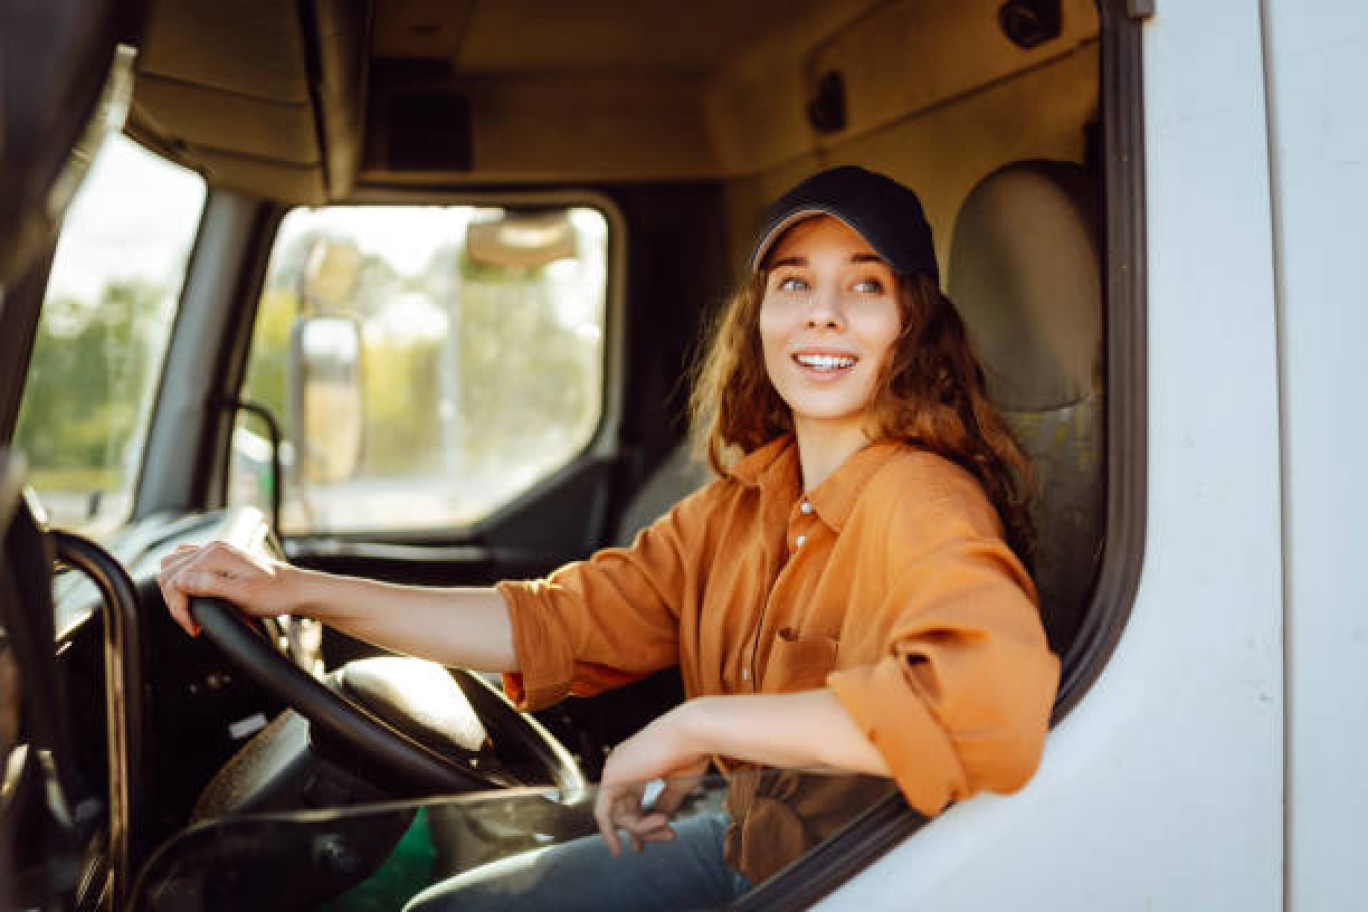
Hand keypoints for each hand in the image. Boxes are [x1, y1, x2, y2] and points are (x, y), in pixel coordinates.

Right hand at [156, 541, 293, 636]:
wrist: (293, 588)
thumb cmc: (274, 593)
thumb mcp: (243, 595)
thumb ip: (210, 587)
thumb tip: (180, 582)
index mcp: (215, 555)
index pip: (175, 580)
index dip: (179, 608)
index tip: (193, 626)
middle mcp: (212, 548)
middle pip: (169, 572)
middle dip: (175, 601)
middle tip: (192, 623)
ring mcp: (214, 551)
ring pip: (172, 566)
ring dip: (174, 590)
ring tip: (191, 612)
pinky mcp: (218, 557)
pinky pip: (185, 562)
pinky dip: (182, 579)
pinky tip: (192, 595)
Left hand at [593, 704, 710, 856]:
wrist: (693, 733)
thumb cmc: (691, 753)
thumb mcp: (677, 784)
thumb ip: (664, 802)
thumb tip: (659, 822)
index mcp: (636, 762)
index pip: (631, 800)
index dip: (642, 822)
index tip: (663, 834)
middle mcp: (622, 765)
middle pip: (625, 810)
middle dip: (646, 830)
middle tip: (671, 836)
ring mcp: (614, 769)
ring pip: (619, 815)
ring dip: (643, 829)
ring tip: (667, 824)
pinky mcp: (610, 778)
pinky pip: (606, 814)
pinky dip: (610, 832)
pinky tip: (618, 849)